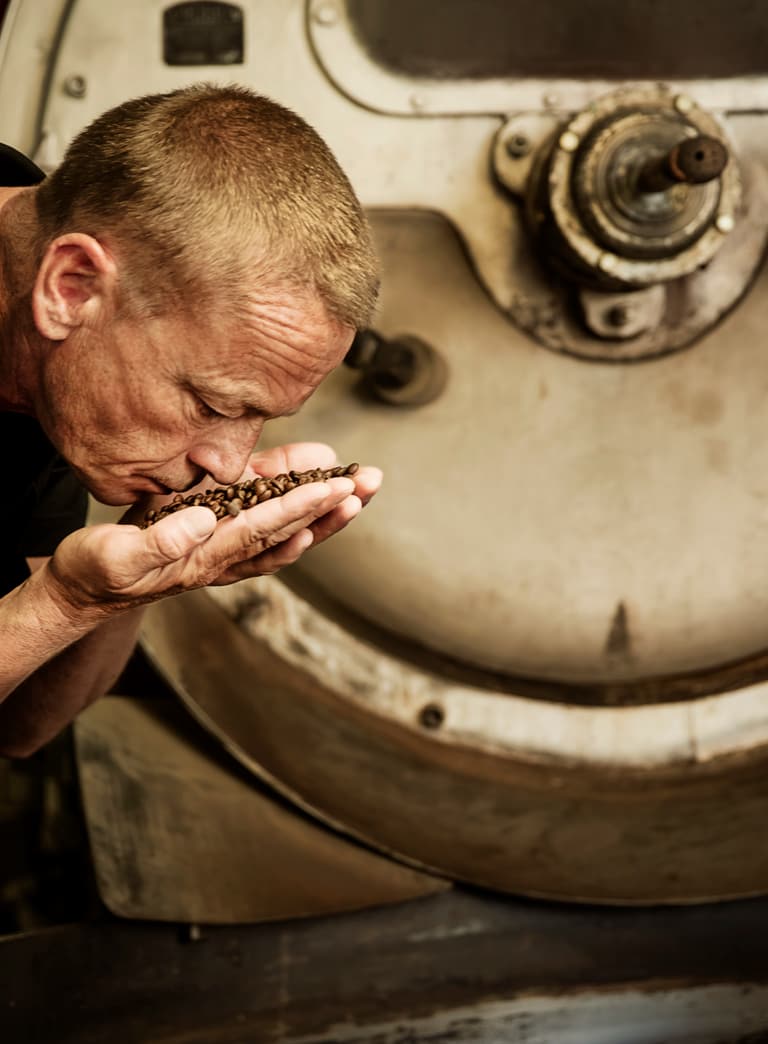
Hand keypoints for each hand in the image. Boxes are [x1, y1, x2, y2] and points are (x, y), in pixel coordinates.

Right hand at [44, 443, 380, 619]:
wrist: (82, 593)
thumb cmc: (93, 572)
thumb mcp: (114, 555)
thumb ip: (159, 541)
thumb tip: (204, 519)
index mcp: (203, 558)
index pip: (262, 527)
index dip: (300, 506)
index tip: (337, 487)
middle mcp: (222, 558)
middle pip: (289, 531)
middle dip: (331, 506)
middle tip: (371, 481)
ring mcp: (222, 554)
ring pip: (284, 532)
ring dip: (324, 512)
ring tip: (360, 489)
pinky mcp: (214, 544)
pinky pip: (264, 532)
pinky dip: (292, 518)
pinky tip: (314, 504)